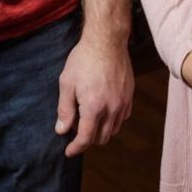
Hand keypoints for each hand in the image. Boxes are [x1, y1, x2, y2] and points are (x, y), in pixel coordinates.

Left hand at [55, 31, 133, 157]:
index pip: (86, 139)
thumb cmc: (84, 59)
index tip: (68, 151)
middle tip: (76, 127)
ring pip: (113, 130)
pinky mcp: (129, 96)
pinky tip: (103, 109)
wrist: (107, 40)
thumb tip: (61, 130)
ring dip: (100, 130)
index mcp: (93, 107)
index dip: (76, 148)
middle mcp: (111, 108)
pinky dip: (112, 120)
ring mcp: (123, 102)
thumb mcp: (67, 82)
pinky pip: (122, 117)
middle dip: (87, 139)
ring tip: (88, 117)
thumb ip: (64, 109)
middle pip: (101, 138)